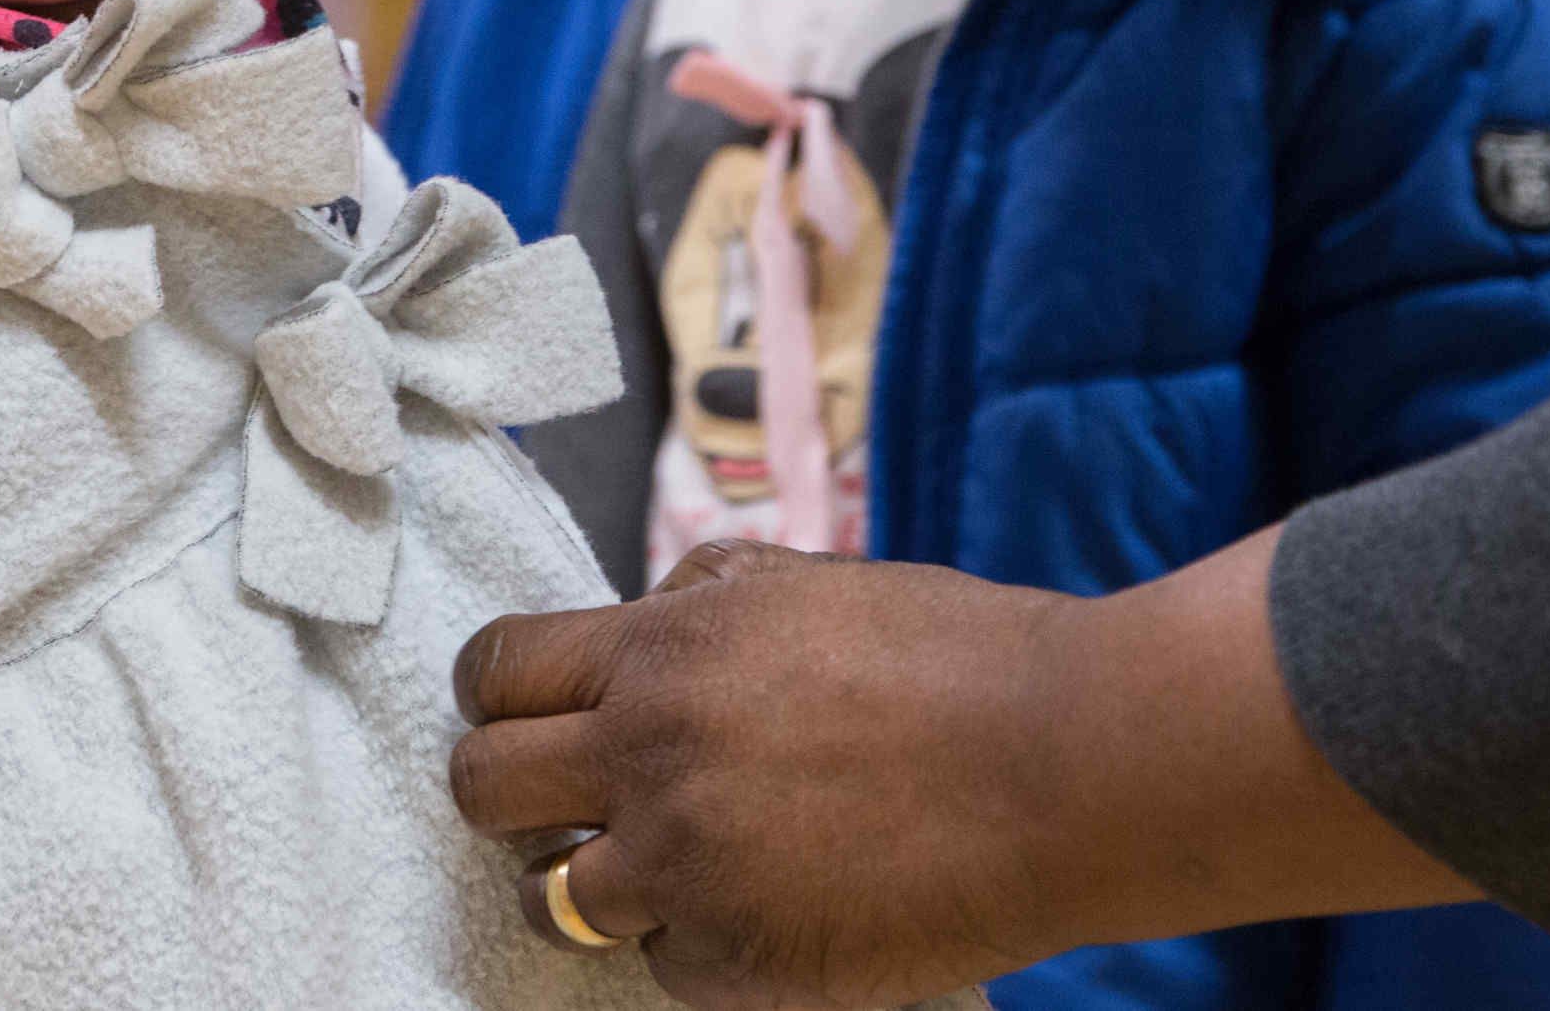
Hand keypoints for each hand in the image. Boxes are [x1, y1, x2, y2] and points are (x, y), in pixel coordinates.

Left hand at [449, 530, 1468, 1009]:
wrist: (1066, 763)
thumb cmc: (959, 657)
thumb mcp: (810, 581)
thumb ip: (704, 597)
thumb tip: (644, 616)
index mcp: (661, 650)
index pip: (495, 669)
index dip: (497, 696)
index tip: (520, 716)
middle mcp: (649, 755)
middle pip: (483, 788)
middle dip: (510, 794)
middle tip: (567, 803)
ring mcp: (685, 866)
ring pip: (551, 899)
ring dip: (595, 886)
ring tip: (667, 872)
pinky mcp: (737, 960)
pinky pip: (661, 969)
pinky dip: (699, 948)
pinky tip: (766, 910)